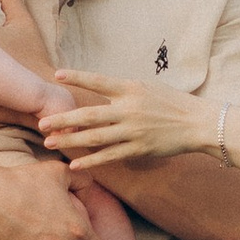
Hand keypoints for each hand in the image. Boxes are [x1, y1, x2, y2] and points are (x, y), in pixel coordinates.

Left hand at [41, 72, 220, 173]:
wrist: (197, 123)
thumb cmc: (171, 103)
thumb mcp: (147, 88)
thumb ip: (123, 90)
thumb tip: (98, 91)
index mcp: (131, 89)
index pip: (100, 81)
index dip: (78, 77)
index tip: (57, 74)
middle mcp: (130, 109)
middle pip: (90, 114)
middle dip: (64, 119)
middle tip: (42, 123)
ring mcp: (134, 131)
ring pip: (96, 137)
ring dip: (71, 141)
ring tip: (50, 142)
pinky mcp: (139, 149)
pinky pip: (110, 156)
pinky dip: (92, 161)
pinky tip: (75, 164)